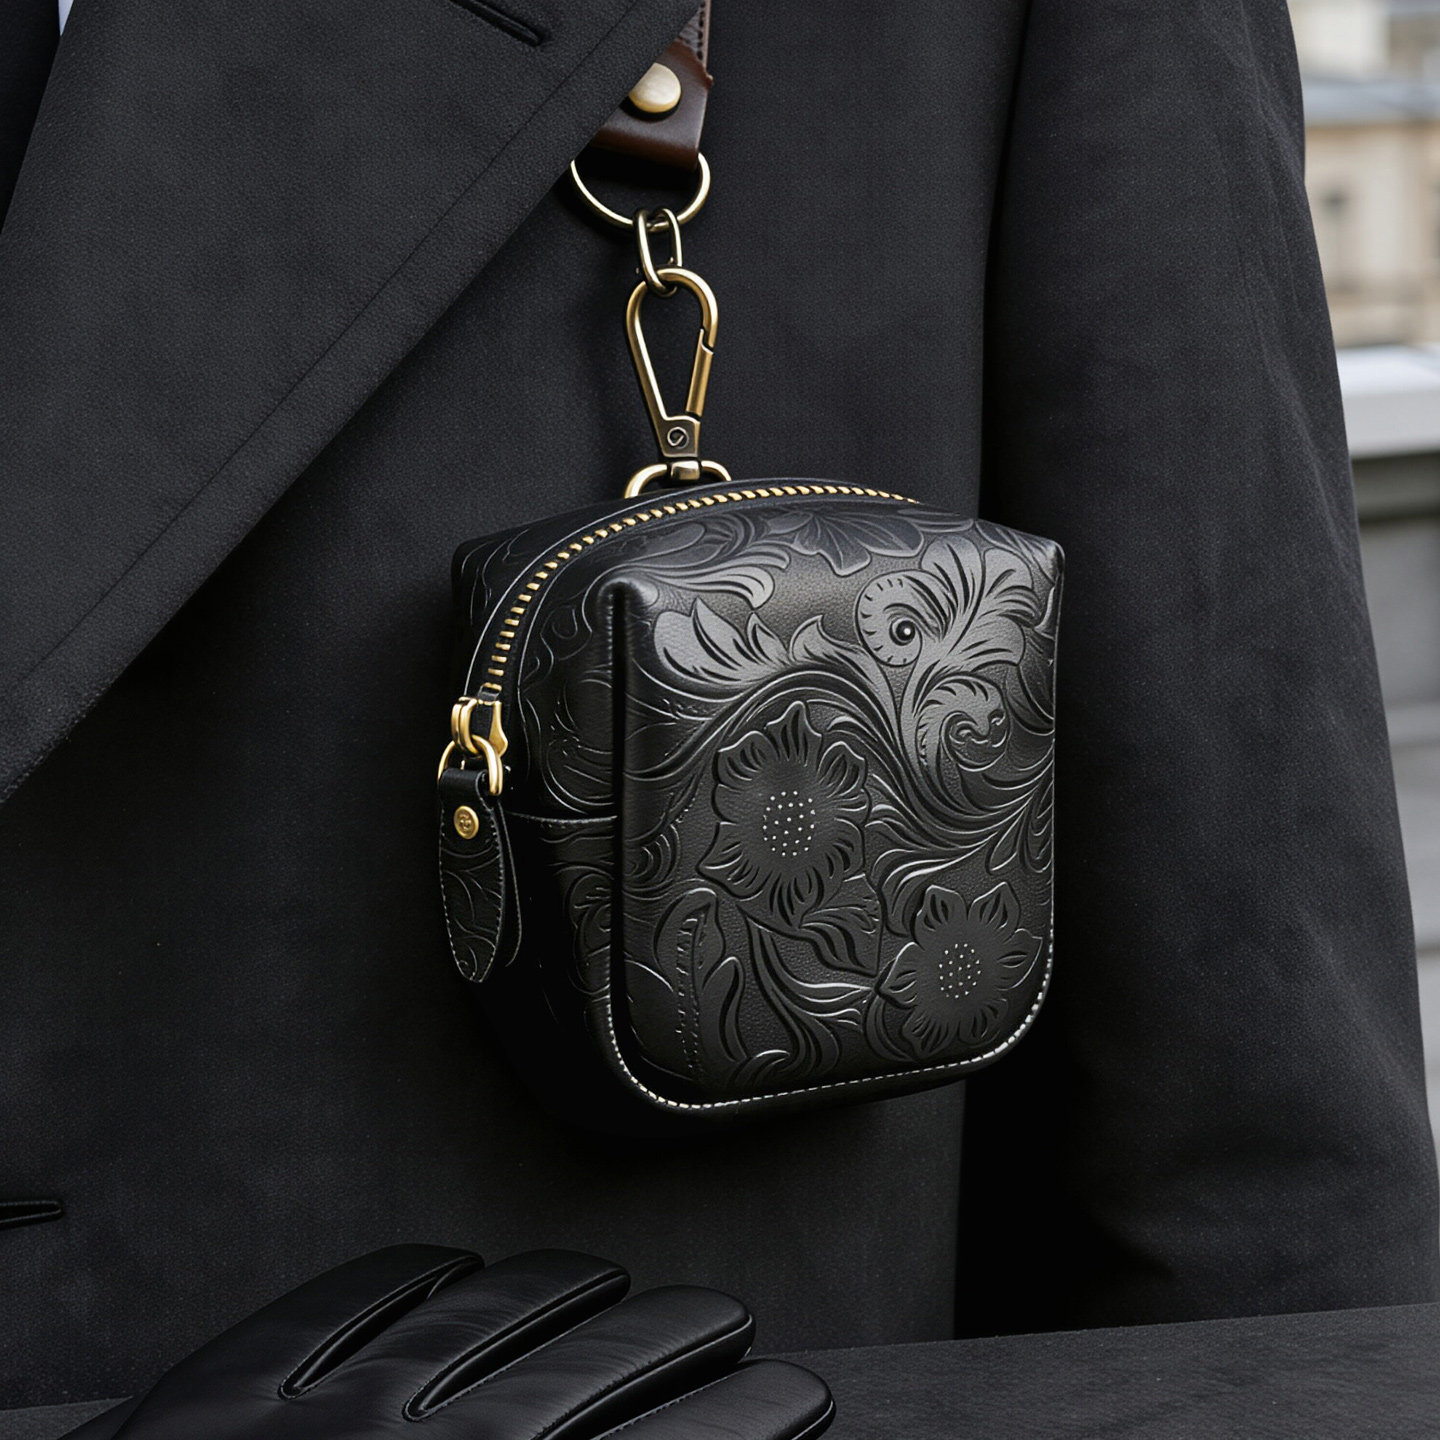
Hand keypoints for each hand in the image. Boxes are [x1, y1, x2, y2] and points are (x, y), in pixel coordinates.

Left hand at [63, 1245, 832, 1439]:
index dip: (744, 1422)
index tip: (797, 1396)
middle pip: (586, 1373)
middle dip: (678, 1340)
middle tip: (727, 1321)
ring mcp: (311, 1423)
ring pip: (474, 1316)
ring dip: (558, 1289)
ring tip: (609, 1279)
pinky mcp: (217, 1405)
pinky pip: (332, 1306)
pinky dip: (406, 1275)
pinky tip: (445, 1262)